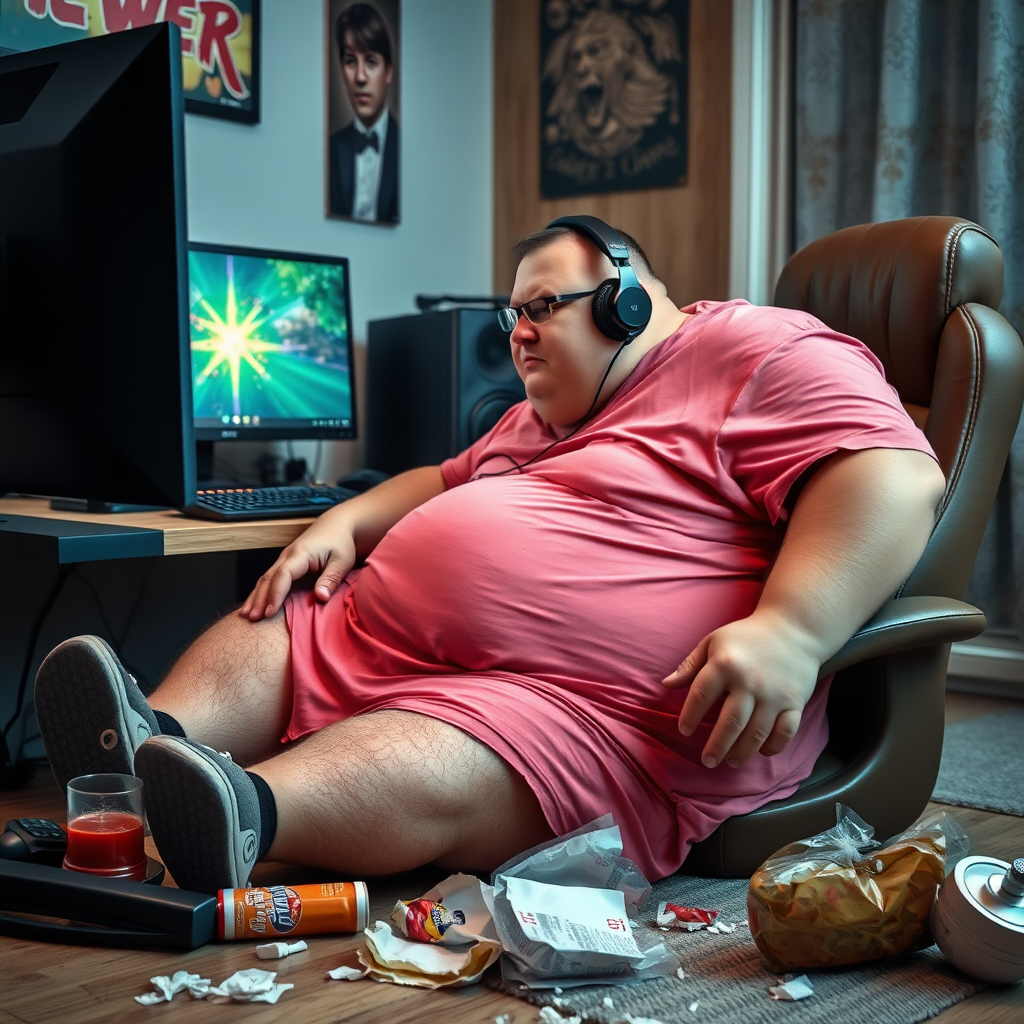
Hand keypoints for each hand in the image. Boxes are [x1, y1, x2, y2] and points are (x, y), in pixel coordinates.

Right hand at [239, 517, 357, 620]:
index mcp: (300, 554)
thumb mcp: (342, 561)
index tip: (270, 613)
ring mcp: (284, 558)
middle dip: (259, 599)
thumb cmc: (341, 542)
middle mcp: (287, 555)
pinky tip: (253, 603)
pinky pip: (270, 577)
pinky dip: (260, 591)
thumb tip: (320, 598)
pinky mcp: (285, 562)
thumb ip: (330, 579)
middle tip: (252, 619)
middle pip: (268, 578)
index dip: (275, 595)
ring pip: (265, 578)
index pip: (283, 576)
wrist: (337, 524)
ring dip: (255, 596)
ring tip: (245, 615)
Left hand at [661, 611, 820, 768]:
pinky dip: (774, 746)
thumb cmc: (747, 636)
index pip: (701, 695)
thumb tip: (666, 685)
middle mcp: (750, 681)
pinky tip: (761, 751)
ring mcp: (774, 694)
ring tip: (730, 760)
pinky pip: (785, 731)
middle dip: (716, 746)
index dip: (690, 716)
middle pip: (731, 722)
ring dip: (742, 751)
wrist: (793, 628)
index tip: (684, 731)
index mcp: (725, 664)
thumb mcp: (713, 642)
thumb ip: (690, 665)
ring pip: (757, 732)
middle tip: (707, 761)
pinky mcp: (795, 702)